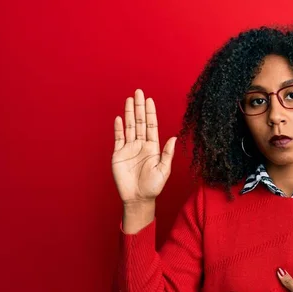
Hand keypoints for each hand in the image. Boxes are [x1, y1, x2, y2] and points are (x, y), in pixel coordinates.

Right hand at [112, 89, 176, 204]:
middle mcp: (141, 145)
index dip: (150, 113)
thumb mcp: (163, 170)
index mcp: (153, 147)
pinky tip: (120, 118)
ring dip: (130, 113)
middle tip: (139, 91)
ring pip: (129, 126)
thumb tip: (173, 138)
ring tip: (130, 99)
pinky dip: (118, 128)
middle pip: (140, 122)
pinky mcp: (118, 154)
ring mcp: (129, 148)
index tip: (149, 100)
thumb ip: (167, 154)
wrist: (138, 198)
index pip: (151, 126)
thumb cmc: (153, 187)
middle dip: (139, 107)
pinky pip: (118, 138)